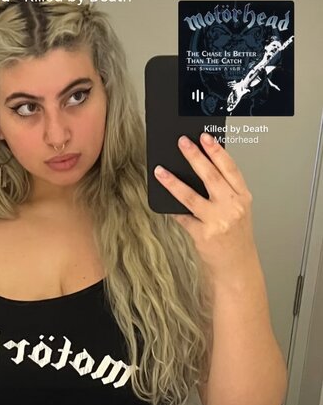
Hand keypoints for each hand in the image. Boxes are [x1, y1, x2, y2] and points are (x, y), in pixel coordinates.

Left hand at [154, 132, 256, 280]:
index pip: (229, 168)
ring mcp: (217, 221)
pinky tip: (165, 203)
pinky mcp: (203, 235)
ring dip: (173, 181)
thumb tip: (201, 170)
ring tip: (161, 171)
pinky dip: (173, 210)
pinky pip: (183, 218)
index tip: (205, 138)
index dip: (216, 151)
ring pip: (190, 196)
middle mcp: (232, 207)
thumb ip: (225, 192)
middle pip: (210, 176)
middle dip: (194, 156)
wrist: (236, 266)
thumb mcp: (238, 211)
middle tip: (182, 143)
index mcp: (243, 197)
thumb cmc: (236, 238)